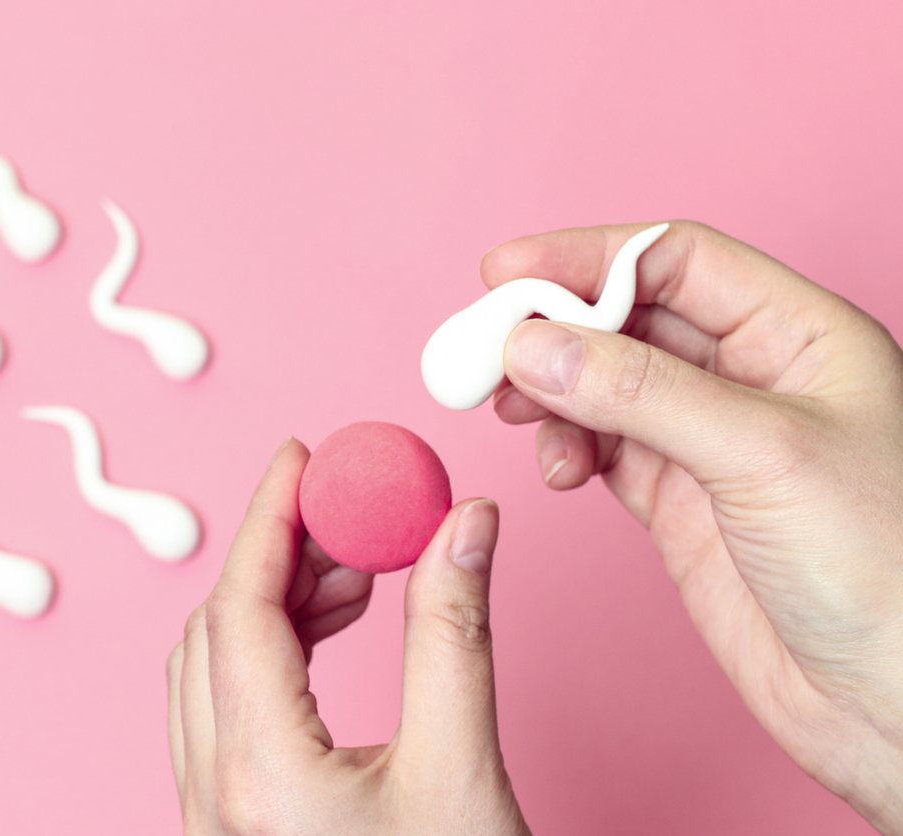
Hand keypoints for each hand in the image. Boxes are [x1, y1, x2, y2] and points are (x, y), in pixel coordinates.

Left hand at [167, 439, 529, 834]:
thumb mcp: (464, 772)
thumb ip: (454, 637)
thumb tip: (463, 524)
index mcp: (258, 780)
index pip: (239, 610)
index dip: (270, 519)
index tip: (301, 460)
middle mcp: (212, 803)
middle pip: (216, 634)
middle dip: (279, 558)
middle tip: (348, 518)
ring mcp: (211, 822)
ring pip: (210, 674)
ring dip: (273, 609)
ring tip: (355, 577)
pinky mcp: (231, 829)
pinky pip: (220, 718)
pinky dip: (266, 660)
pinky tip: (326, 636)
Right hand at [489, 221, 902, 832]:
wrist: (895, 702)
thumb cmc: (887, 568)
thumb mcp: (761, 455)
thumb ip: (639, 393)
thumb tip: (534, 346)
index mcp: (799, 334)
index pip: (674, 261)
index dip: (586, 258)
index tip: (504, 271)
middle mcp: (751, 378)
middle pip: (627, 318)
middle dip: (552, 327)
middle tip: (484, 348)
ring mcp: (709, 442)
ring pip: (604, 384)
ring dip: (549, 390)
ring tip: (508, 410)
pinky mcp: (677, 502)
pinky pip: (599, 449)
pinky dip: (563, 447)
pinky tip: (554, 465)